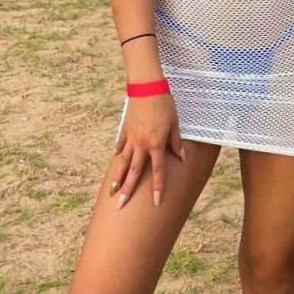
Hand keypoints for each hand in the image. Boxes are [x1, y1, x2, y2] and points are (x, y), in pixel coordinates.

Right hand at [110, 93, 184, 207]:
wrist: (147, 87)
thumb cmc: (164, 104)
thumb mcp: (175, 123)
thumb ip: (176, 142)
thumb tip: (181, 158)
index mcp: (156, 144)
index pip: (158, 171)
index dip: (157, 187)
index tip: (156, 202)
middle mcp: (141, 144)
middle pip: (134, 172)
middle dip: (128, 191)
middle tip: (120, 206)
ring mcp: (131, 138)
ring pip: (122, 162)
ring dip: (117, 178)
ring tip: (112, 192)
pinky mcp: (125, 130)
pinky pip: (121, 146)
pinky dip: (118, 155)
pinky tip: (115, 162)